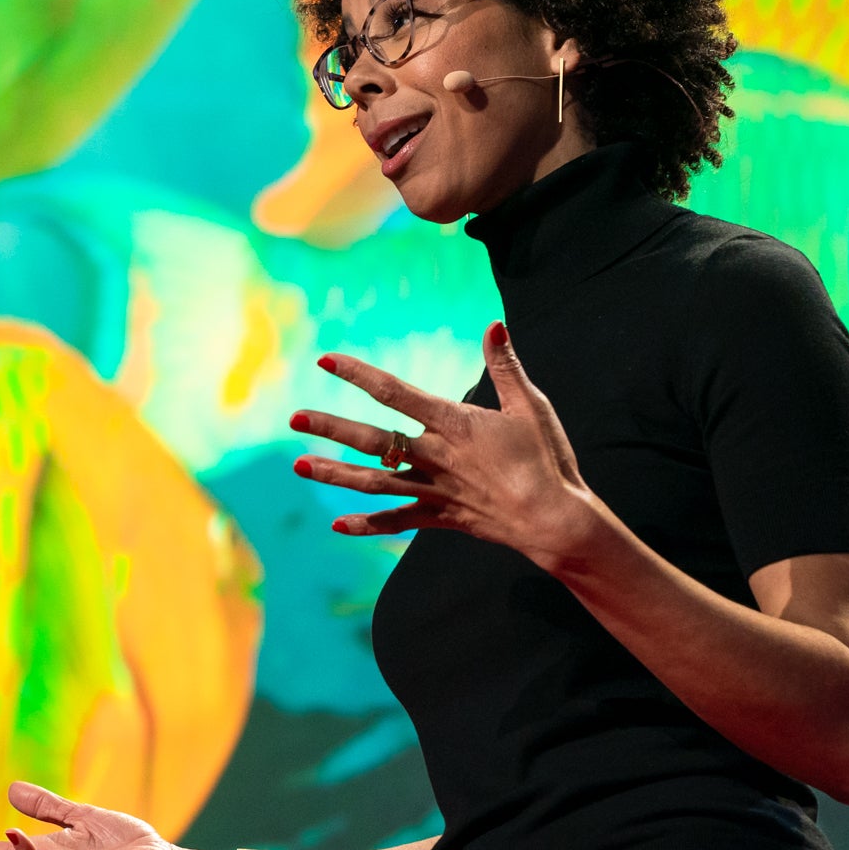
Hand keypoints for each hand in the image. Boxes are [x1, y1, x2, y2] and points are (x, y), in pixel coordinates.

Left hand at [292, 322, 607, 570]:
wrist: (555, 520)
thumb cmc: (547, 459)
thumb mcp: (529, 406)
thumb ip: (506, 366)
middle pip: (372, 439)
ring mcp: (435, 489)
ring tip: (300, 466)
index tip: (327, 360)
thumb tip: (495, 325)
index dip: (358, 374)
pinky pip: (398, 521)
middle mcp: (436, 456)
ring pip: (374, 481)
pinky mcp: (441, 517)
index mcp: (454, 424)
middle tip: (293, 418)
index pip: (396, 393)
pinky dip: (367, 524)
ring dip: (334, 473)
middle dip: (330, 426)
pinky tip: (338, 523)